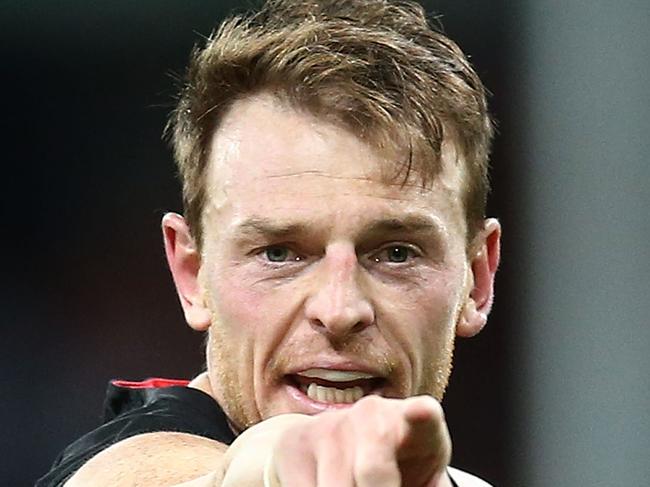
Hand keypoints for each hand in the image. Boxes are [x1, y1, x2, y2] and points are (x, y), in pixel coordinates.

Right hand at [266, 395, 451, 486]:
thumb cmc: (393, 470)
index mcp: (419, 426)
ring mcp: (334, 423)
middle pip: (372, 470)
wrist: (335, 450)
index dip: (421, 414)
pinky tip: (324, 483)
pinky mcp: (298, 438)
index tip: (421, 411)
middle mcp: (375, 414)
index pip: (424, 414)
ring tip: (355, 486)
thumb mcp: (422, 481)